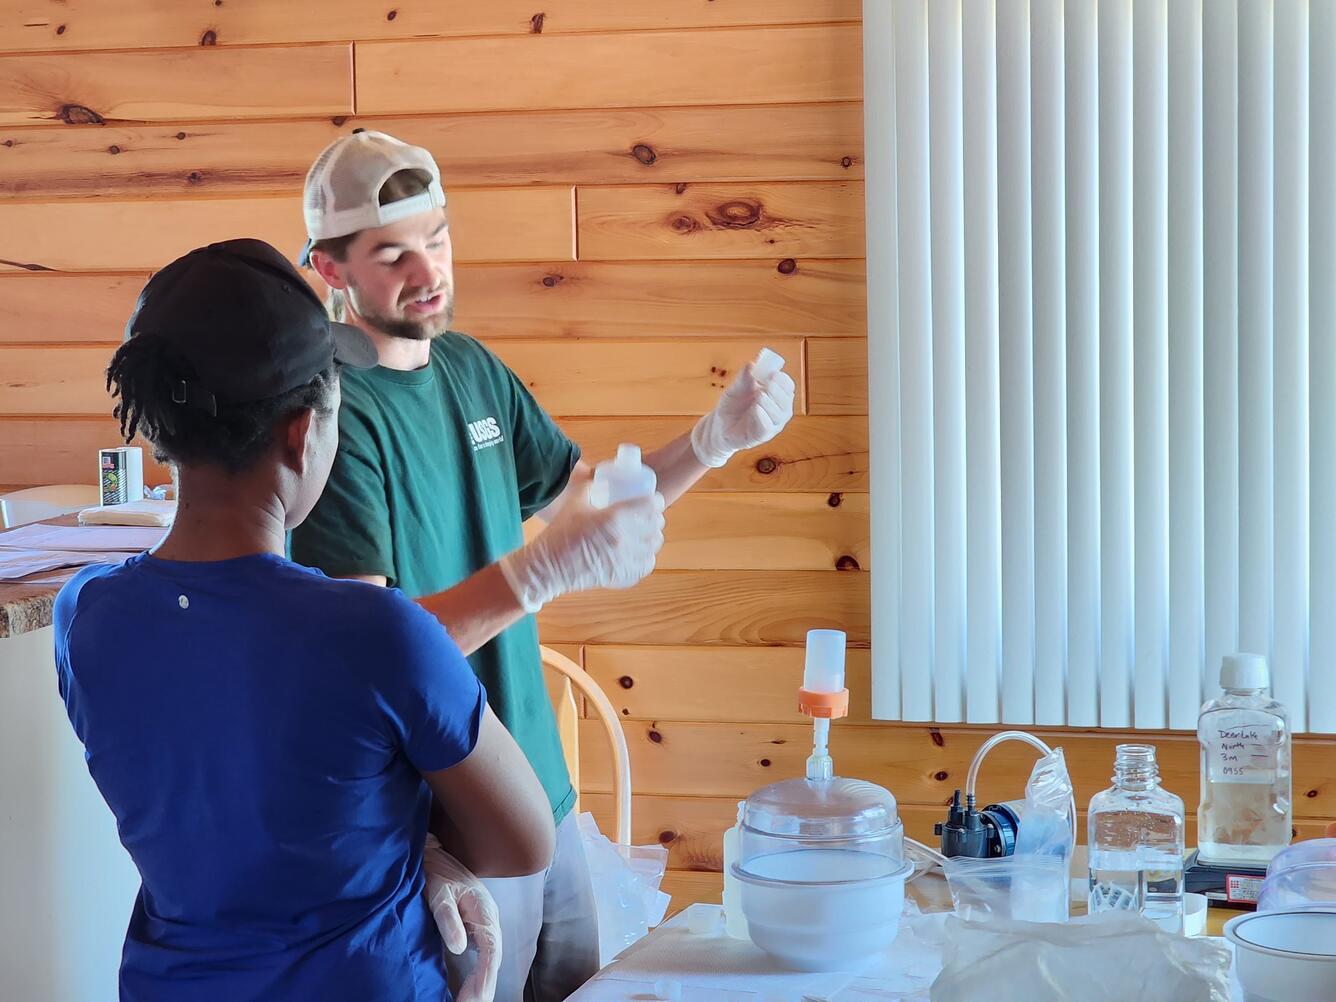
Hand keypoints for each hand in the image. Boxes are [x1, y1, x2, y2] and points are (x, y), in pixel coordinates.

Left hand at [422, 835, 500, 1001]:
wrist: (433, 854)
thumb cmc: (436, 871)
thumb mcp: (438, 892)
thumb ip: (448, 918)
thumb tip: (459, 947)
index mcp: (484, 910)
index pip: (492, 949)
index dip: (485, 975)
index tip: (476, 997)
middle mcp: (488, 919)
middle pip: (493, 958)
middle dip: (484, 986)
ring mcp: (482, 924)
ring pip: (488, 959)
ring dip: (481, 983)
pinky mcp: (472, 928)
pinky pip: (481, 956)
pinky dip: (476, 974)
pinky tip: (468, 989)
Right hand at [498, 488, 665, 612]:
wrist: (549, 567)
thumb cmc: (560, 533)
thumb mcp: (575, 503)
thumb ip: (590, 488)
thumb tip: (599, 481)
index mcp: (615, 518)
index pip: (650, 506)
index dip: (655, 501)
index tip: (652, 499)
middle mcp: (625, 539)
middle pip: (655, 526)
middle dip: (655, 518)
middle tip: (648, 514)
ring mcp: (625, 560)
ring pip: (653, 547)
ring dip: (652, 538)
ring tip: (645, 533)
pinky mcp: (622, 576)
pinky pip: (646, 566)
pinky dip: (646, 558)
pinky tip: (639, 553)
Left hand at [690, 360, 795, 467]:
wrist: (718, 426)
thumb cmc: (732, 407)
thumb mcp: (735, 389)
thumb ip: (743, 379)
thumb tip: (752, 364)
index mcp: (775, 396)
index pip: (788, 387)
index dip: (783, 380)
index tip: (774, 372)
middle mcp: (777, 411)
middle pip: (787, 400)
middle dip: (778, 390)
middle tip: (768, 382)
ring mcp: (771, 425)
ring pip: (780, 414)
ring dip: (770, 402)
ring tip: (759, 395)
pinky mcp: (761, 436)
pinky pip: (767, 427)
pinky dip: (763, 416)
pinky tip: (756, 408)